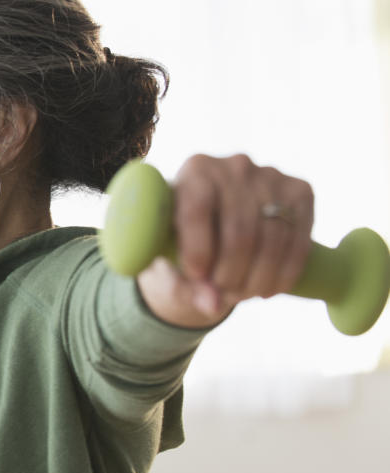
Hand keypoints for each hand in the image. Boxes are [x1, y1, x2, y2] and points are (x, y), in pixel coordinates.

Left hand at [137, 153, 314, 327]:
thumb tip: (212, 306)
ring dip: (258, 278)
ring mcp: (272, 176)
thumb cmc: (182, 238)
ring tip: (242, 295)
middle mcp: (234, 166)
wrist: (218, 220)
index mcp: (194, 171)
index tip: (198, 278)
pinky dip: (286, 273)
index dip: (198, 251)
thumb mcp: (171, 257)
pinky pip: (299, 240)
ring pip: (273, 239)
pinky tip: (269, 290)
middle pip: (240, 230)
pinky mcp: (301, 191)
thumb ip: (183, 283)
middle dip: (231, 274)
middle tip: (222, 295)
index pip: (197, 210)